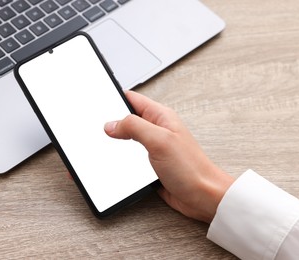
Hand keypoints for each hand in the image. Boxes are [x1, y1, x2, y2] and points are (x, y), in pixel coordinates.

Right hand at [104, 91, 233, 222]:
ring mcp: (153, 147)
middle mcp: (156, 130)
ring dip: (116, 141)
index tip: (99, 102)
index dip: (115, 98)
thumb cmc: (190, 168)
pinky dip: (121, 158)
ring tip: (103, 143)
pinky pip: (130, 157)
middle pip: (127, 119)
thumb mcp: (159, 140)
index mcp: (160, 116)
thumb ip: (134, 127)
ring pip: (127, 139)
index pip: (132, 99)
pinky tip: (115, 160)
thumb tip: (111, 125)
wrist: (202, 196)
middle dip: (111, 122)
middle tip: (96, 126)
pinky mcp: (150, 164)